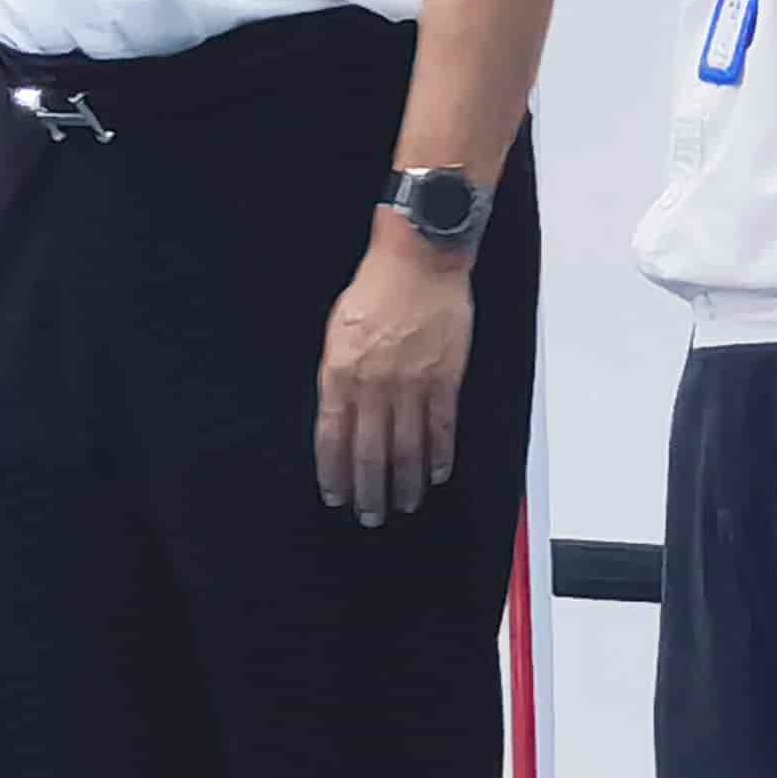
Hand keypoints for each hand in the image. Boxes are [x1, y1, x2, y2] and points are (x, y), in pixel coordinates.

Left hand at [315, 220, 478, 518]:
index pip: (331, 437)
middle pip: (369, 452)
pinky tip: (436, 475)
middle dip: (368, 491)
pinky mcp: (445, 379)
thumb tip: (338, 415)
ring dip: (404, 484)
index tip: (334, 495)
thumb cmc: (374, 290)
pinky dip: (440, 456)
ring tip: (404, 506)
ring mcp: (411, 384)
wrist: (418, 261)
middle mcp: (373, 384)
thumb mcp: (337, 331)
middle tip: (370, 516)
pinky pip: (441, 428)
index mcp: (340, 371)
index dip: (333, 472)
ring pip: (407, 449)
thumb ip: (337, 375)